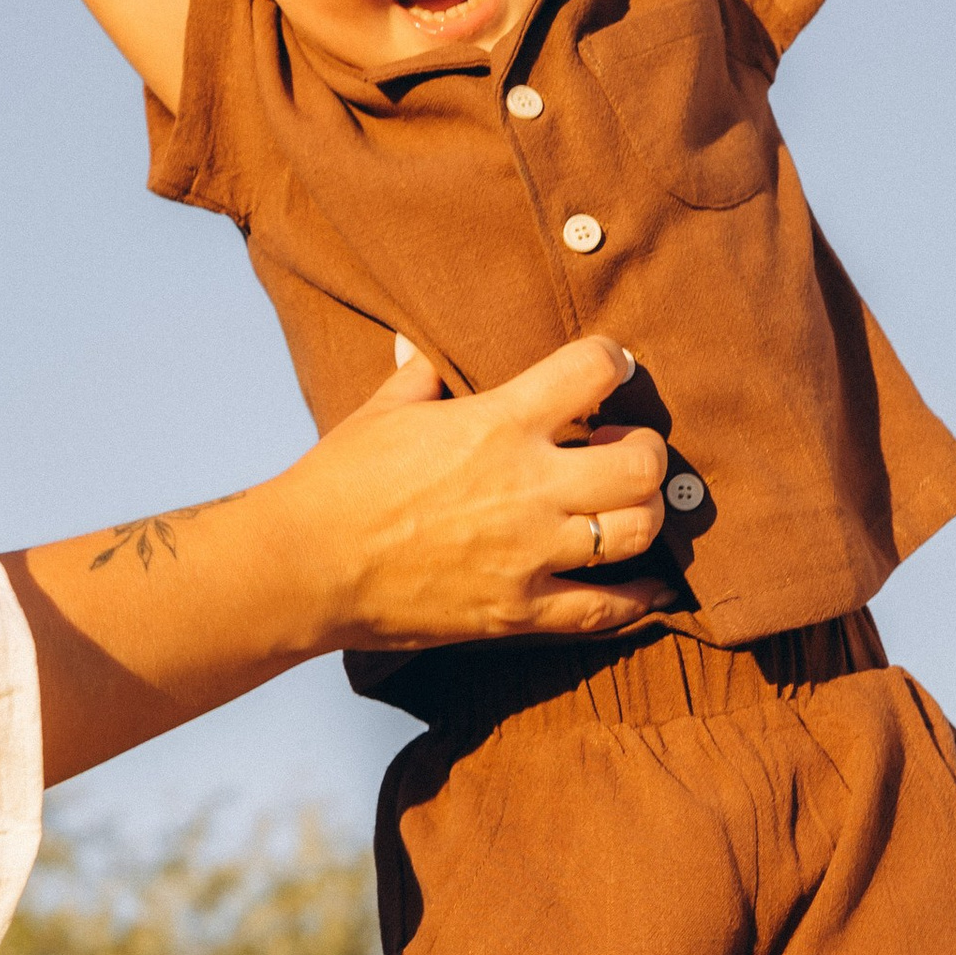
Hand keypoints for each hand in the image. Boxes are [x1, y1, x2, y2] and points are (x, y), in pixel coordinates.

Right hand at [283, 336, 669, 649]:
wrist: (305, 566)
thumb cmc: (338, 481)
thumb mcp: (382, 411)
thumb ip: (419, 374)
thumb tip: (418, 343)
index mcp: (496, 422)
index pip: (591, 371)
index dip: (613, 361)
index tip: (611, 367)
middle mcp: (527, 486)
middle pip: (640, 463)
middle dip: (646, 450)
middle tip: (626, 447)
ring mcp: (528, 554)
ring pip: (635, 531)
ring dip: (644, 513)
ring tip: (625, 506)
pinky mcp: (518, 611)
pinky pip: (604, 609)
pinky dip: (637, 598)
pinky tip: (650, 586)